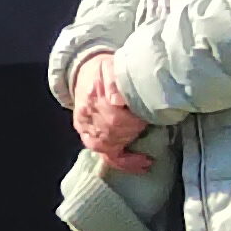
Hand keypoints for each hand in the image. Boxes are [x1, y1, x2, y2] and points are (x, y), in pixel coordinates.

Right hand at [71, 52, 151, 171]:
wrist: (83, 73)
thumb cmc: (103, 70)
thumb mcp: (110, 66)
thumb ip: (113, 80)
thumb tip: (117, 100)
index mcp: (92, 97)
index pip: (114, 117)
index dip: (133, 120)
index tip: (146, 115)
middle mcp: (86, 116)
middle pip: (112, 133)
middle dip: (133, 131)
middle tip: (146, 123)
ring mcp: (86, 130)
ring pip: (108, 147)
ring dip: (129, 145)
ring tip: (144, 138)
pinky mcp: (90, 139)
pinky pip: (107, 157)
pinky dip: (125, 162)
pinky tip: (142, 163)